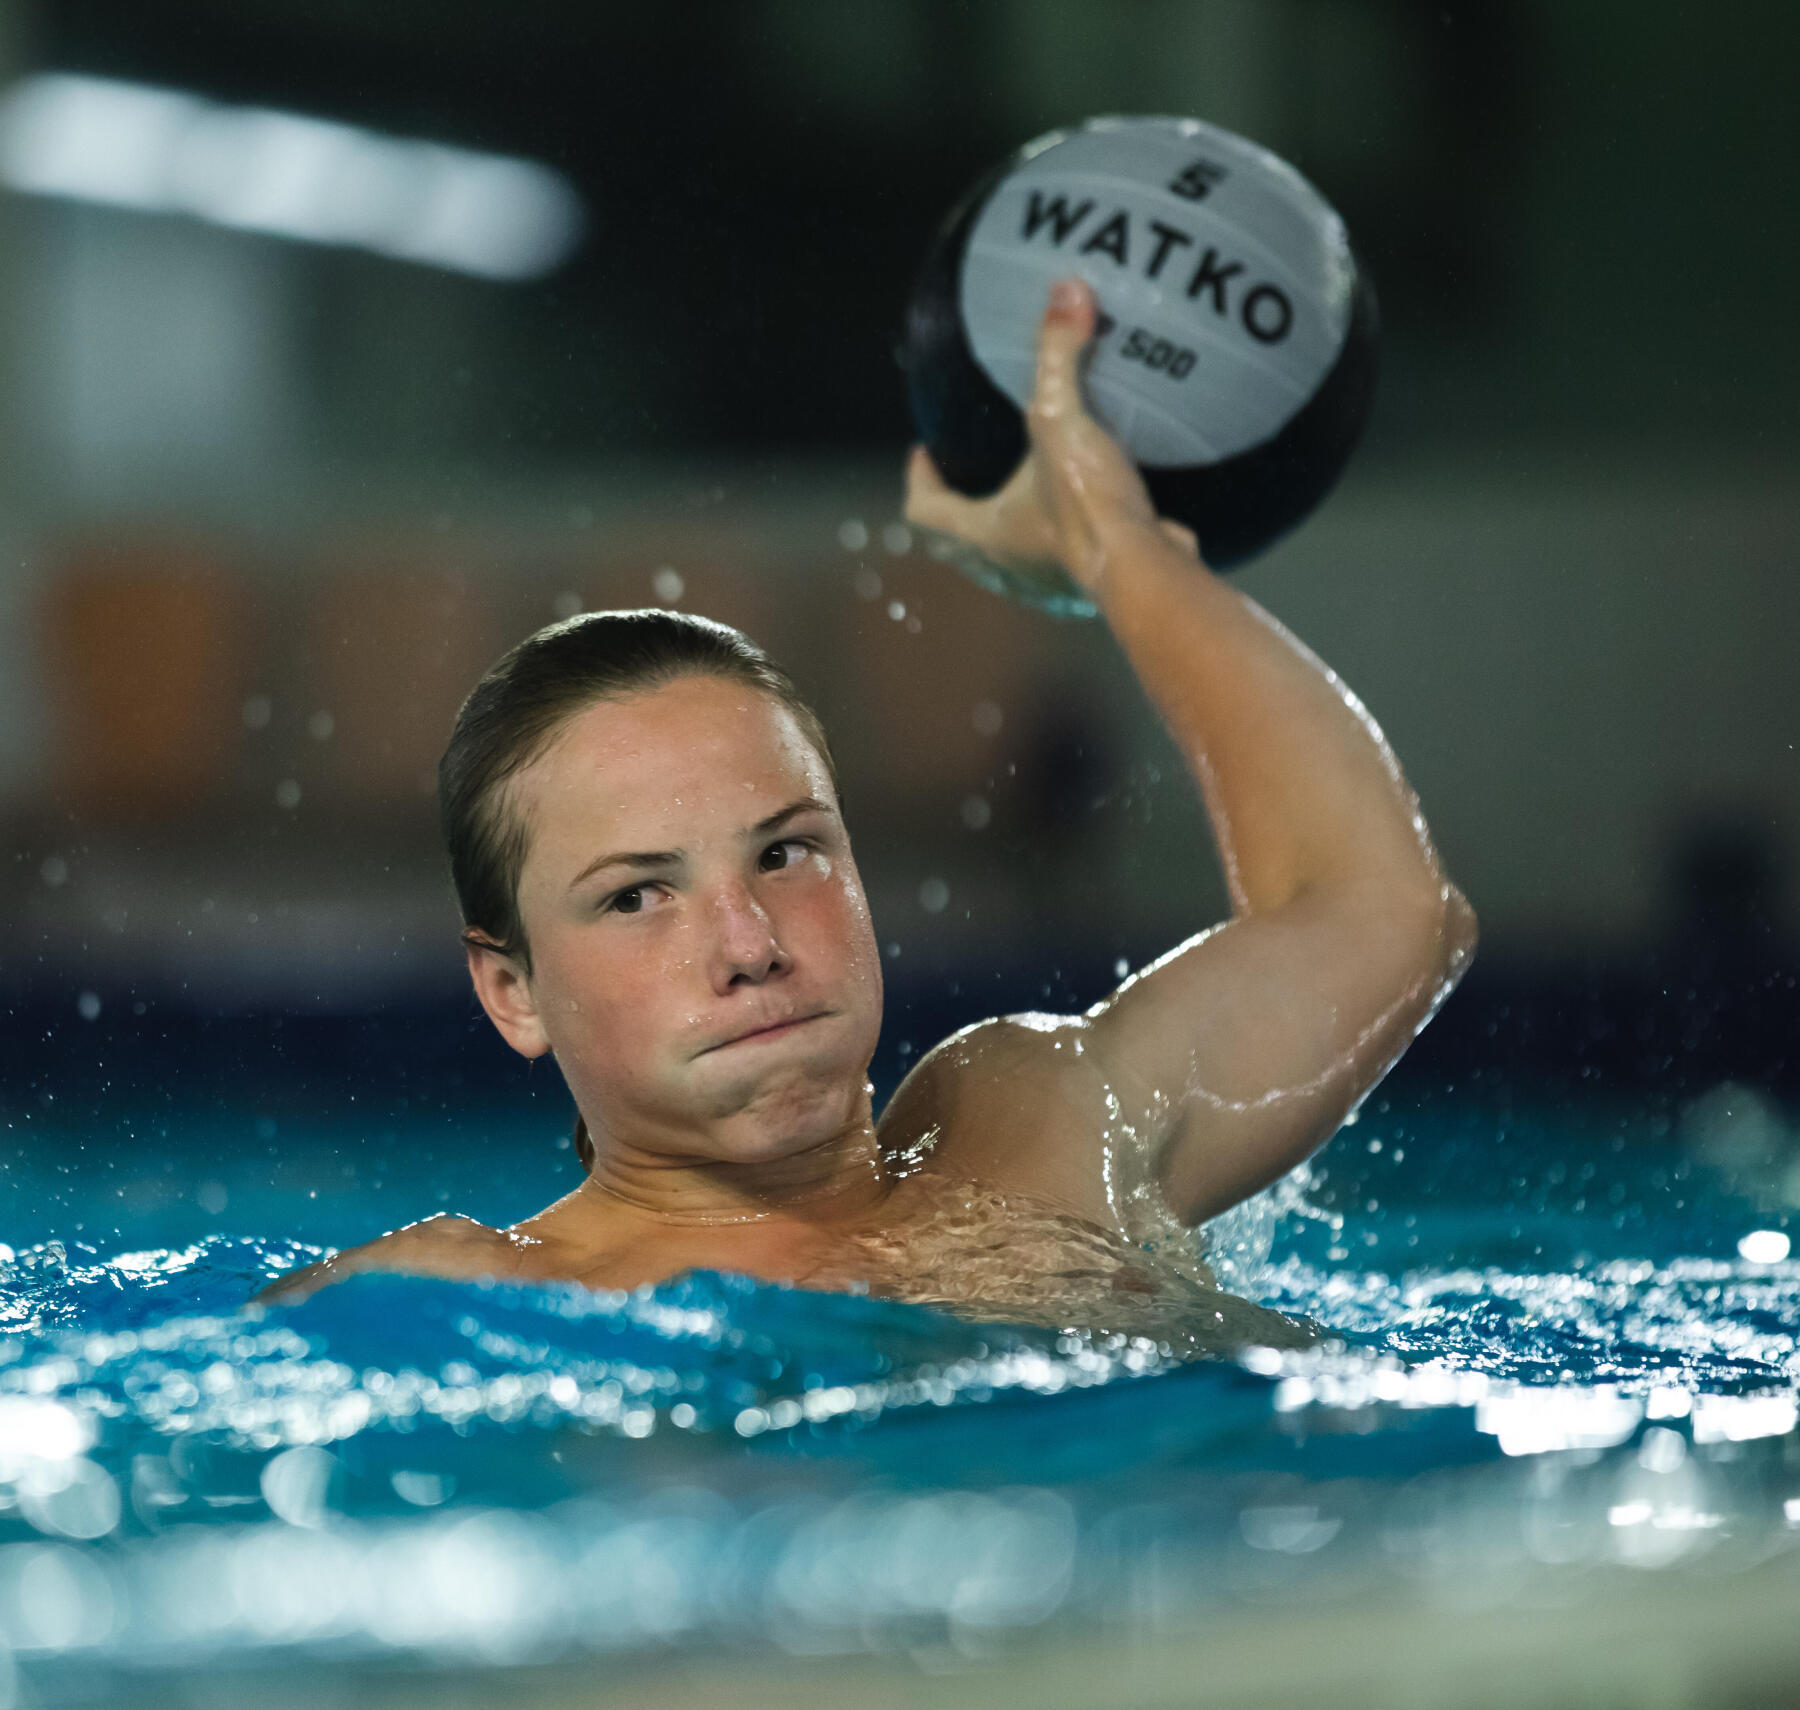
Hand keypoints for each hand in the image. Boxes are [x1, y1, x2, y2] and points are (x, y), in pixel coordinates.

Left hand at [903, 278, 1198, 596]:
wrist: (1145, 569)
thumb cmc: (1086, 504)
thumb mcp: (1062, 418)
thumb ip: (1058, 356)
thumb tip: (1066, 289)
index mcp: (979, 532)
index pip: (924, 510)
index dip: (919, 480)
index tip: (925, 452)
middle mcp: (1005, 564)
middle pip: (966, 535)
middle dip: (968, 500)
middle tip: (980, 464)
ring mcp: (1047, 577)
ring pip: (1016, 548)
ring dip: (1020, 517)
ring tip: (1039, 474)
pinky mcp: (1090, 577)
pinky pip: (1071, 549)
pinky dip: (1074, 525)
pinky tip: (1100, 494)